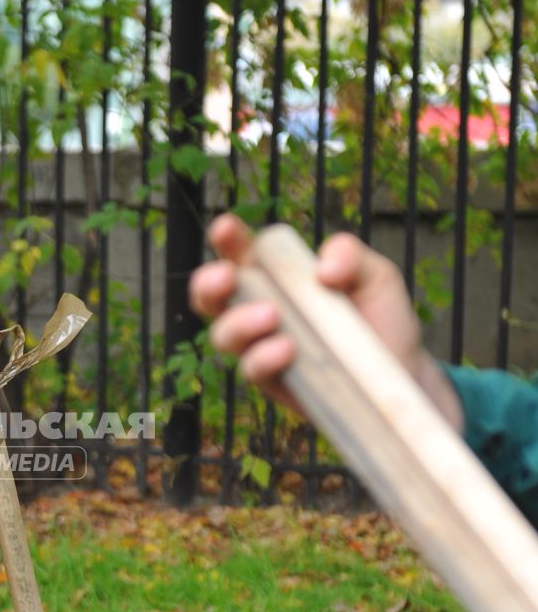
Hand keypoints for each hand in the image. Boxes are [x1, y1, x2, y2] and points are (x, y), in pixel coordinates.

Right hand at [188, 213, 463, 429]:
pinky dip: (263, 357)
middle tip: (227, 277)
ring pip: (223, 334)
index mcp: (277, 275)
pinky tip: (287, 349)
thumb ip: (351, 255)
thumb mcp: (377, 276)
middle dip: (208, 284)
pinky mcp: (274, 382)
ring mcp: (263, 347)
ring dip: (238, 322)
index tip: (225, 228)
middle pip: (210, 295)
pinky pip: (252, 369)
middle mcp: (260, 308)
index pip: (241, 253)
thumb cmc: (381, 318)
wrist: (404, 374)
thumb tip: (322, 270)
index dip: (226, 240)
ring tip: (272, 316)